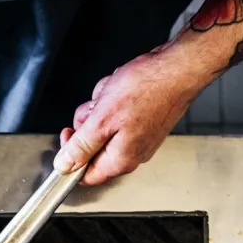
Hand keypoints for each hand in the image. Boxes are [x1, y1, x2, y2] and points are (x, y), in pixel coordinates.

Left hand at [52, 0, 242, 183]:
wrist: (179, 67)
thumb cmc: (148, 90)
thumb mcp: (102, 120)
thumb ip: (81, 147)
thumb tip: (63, 166)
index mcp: (121, 159)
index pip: (85, 174)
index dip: (71, 156)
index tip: (69, 134)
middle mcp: (132, 153)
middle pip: (93, 145)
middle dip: (90, 121)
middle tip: (99, 107)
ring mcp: (139, 136)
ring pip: (103, 124)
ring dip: (102, 105)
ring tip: (114, 93)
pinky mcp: (143, 120)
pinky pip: (116, 112)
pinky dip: (114, 97)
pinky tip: (123, 87)